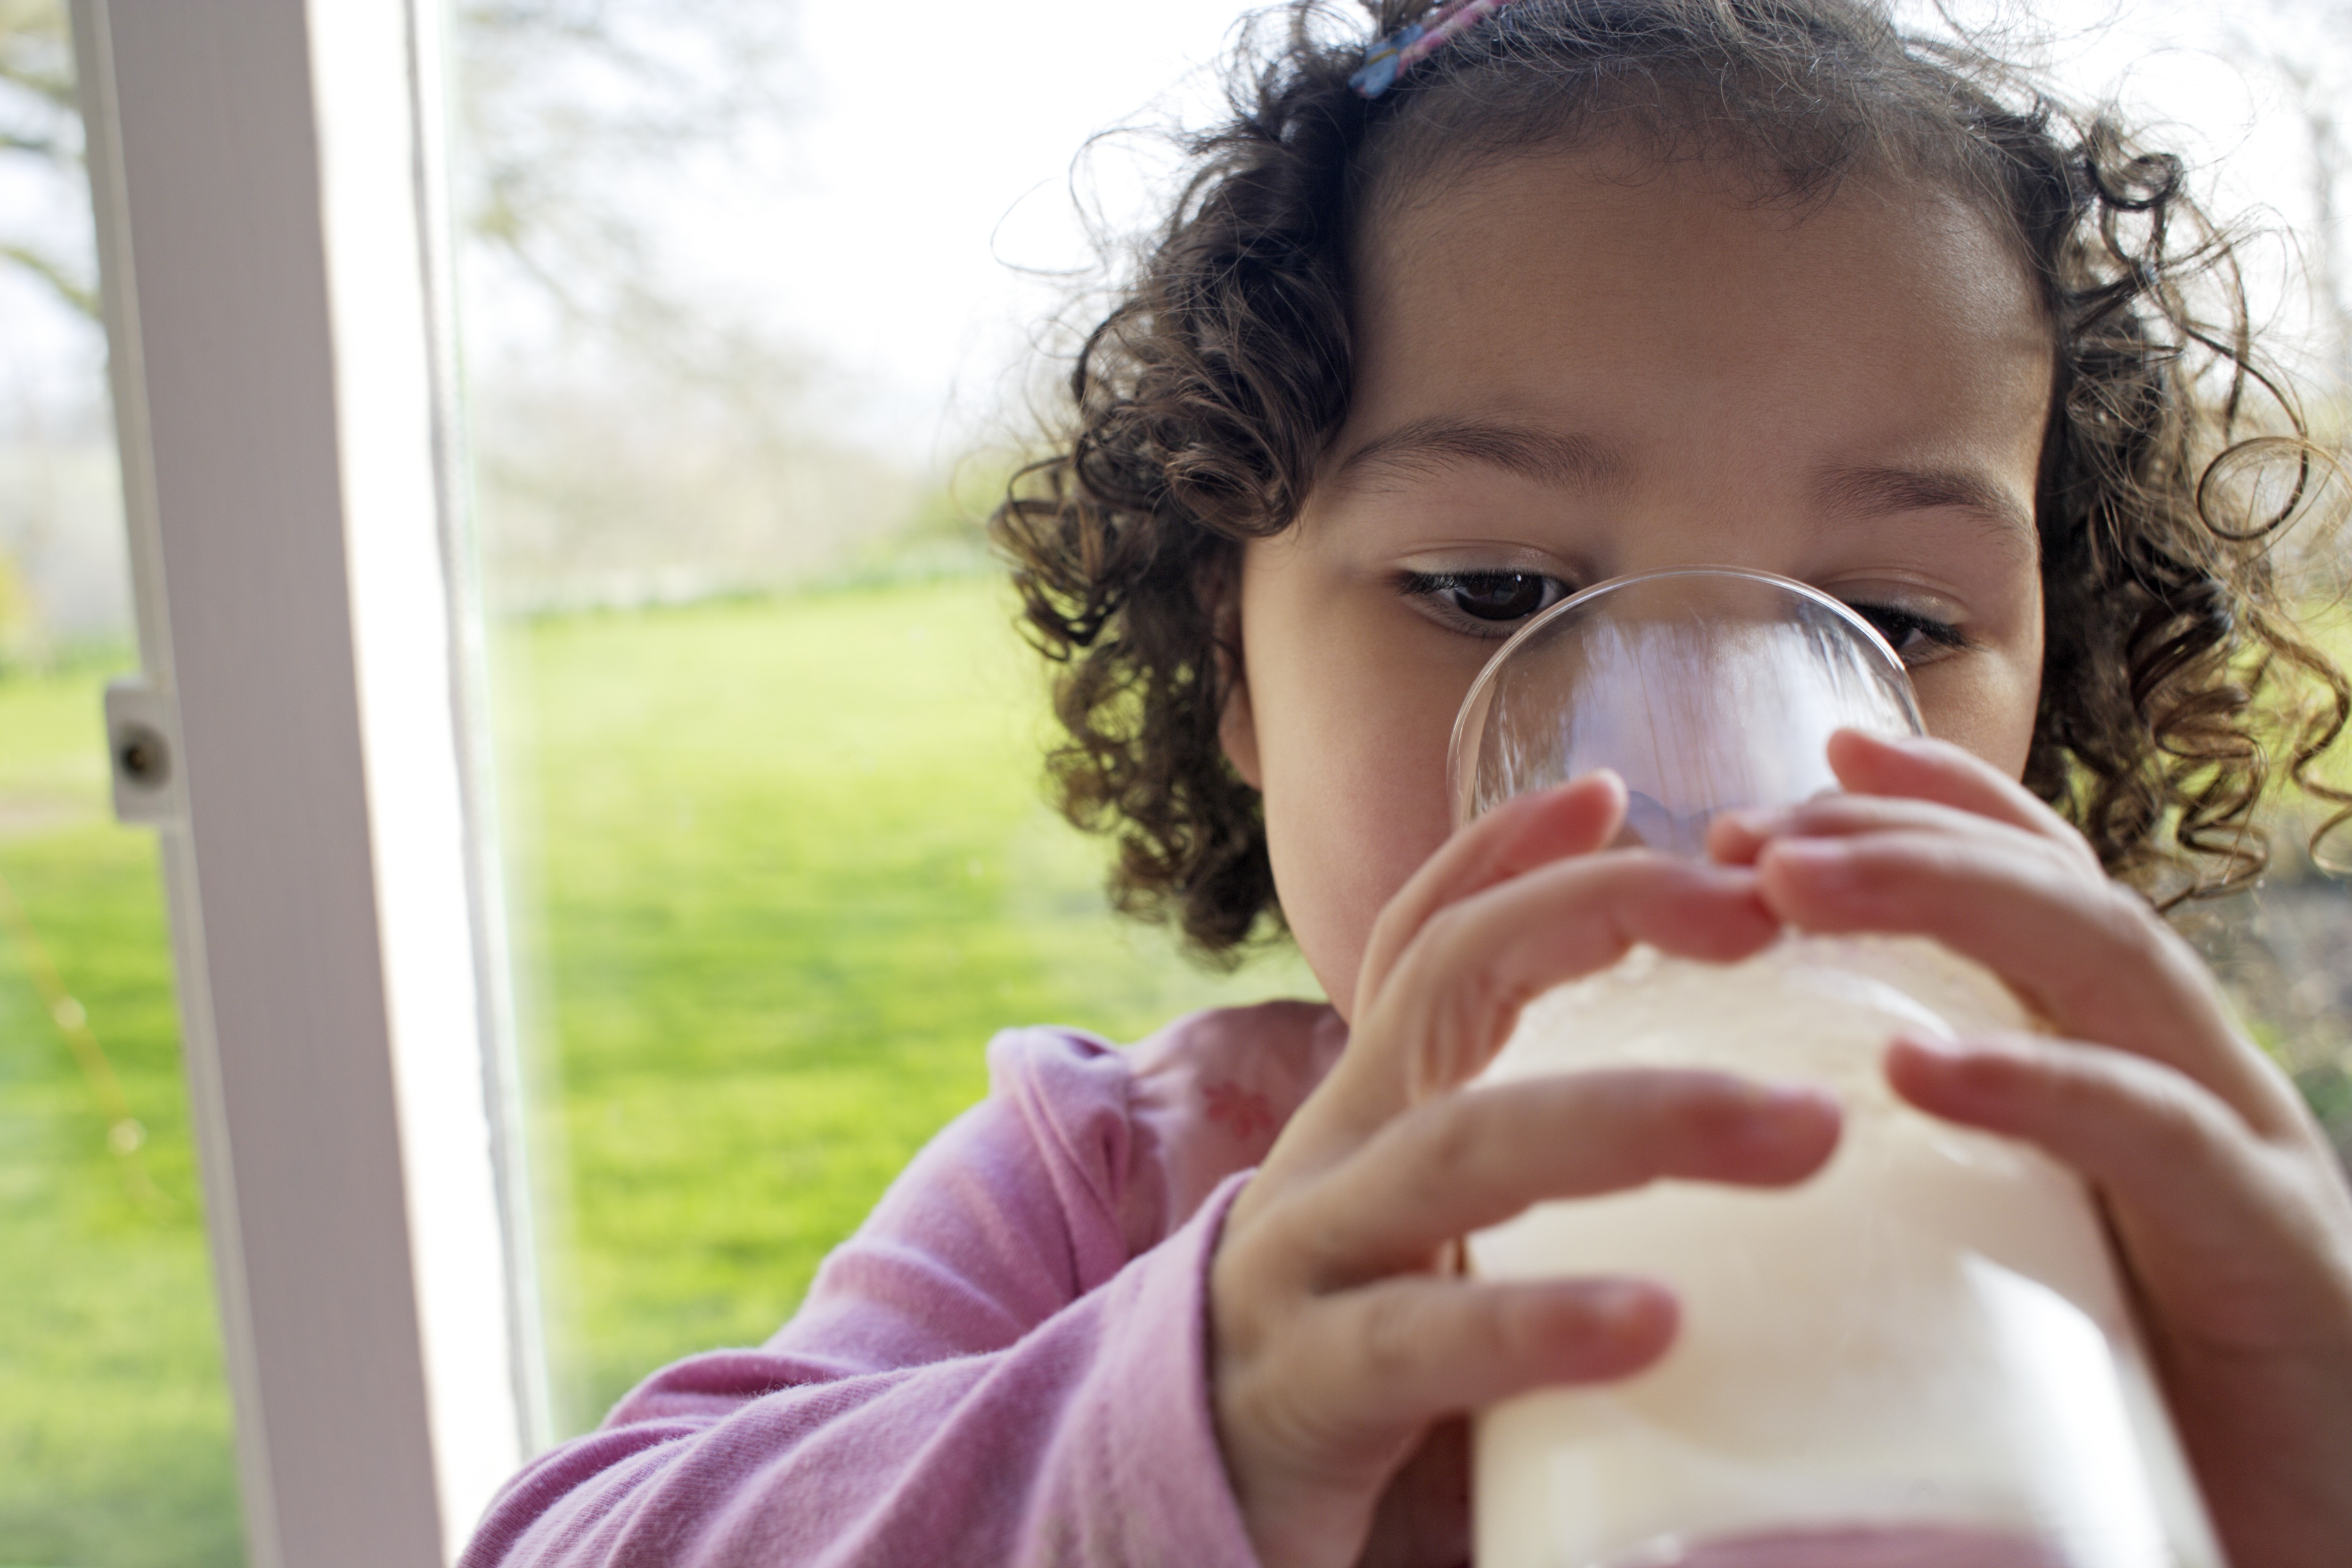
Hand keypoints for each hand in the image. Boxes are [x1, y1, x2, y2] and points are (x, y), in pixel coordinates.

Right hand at [1209, 771, 1840, 1567]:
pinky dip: (1535, 1321)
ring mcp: (1308, 1261)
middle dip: (1606, 920)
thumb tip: (1761, 1126)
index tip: (1612, 790)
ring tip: (1802, 1131)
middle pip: (1454, 986)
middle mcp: (1335, 1152)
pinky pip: (1419, 1337)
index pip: (1425, 939)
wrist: (1185, 1499)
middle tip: (1766, 917)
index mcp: (1373, 1108)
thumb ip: (1532, 1166)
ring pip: (1463, 1149)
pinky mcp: (1308, 1388)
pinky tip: (1650, 1323)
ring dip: (1640, 1120)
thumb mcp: (1436, 1228)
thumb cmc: (1361, 1358)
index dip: (1504, 851)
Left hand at [1714, 728, 2351, 1567]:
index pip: (2044, 889)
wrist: (2292, 1561)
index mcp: (2132, 1074)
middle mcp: (2196, 1088)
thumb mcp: (1997, 1263)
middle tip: (1755, 830)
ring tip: (1793, 885)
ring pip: (2108, 965)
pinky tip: (1920, 1069)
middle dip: (1907, 836)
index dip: (1941, 808)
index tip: (1810, 767)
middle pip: (2060, 898)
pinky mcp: (2281, 1267)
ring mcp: (2250, 1163)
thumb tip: (1745, 1135)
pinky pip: (2160, 1144)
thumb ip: (1911, 1187)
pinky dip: (2040, 1088)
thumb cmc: (2116, 1419)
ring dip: (1945, 898)